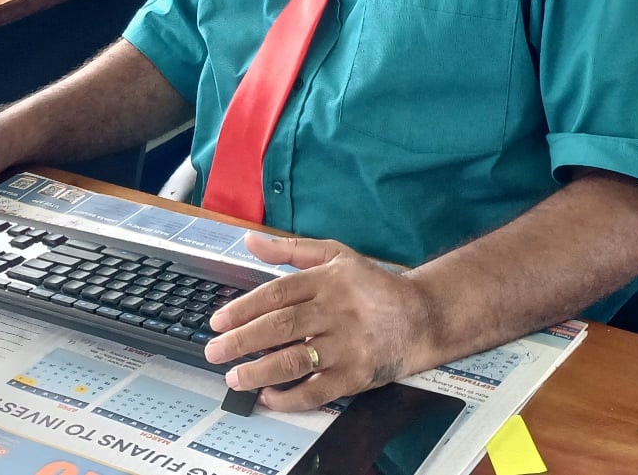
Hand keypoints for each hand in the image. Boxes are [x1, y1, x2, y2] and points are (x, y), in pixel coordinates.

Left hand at [201, 232, 439, 412]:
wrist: (423, 317)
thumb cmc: (374, 286)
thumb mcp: (336, 255)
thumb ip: (290, 250)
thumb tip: (249, 241)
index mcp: (327, 280)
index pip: (277, 293)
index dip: (244, 308)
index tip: (218, 322)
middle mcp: (336, 311)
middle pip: (281, 326)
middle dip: (242, 341)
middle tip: (214, 352)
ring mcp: (347, 345)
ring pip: (295, 360)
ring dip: (260, 371)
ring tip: (234, 378)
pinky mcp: (356, 375)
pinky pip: (317, 390)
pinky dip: (290, 397)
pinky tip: (269, 396)